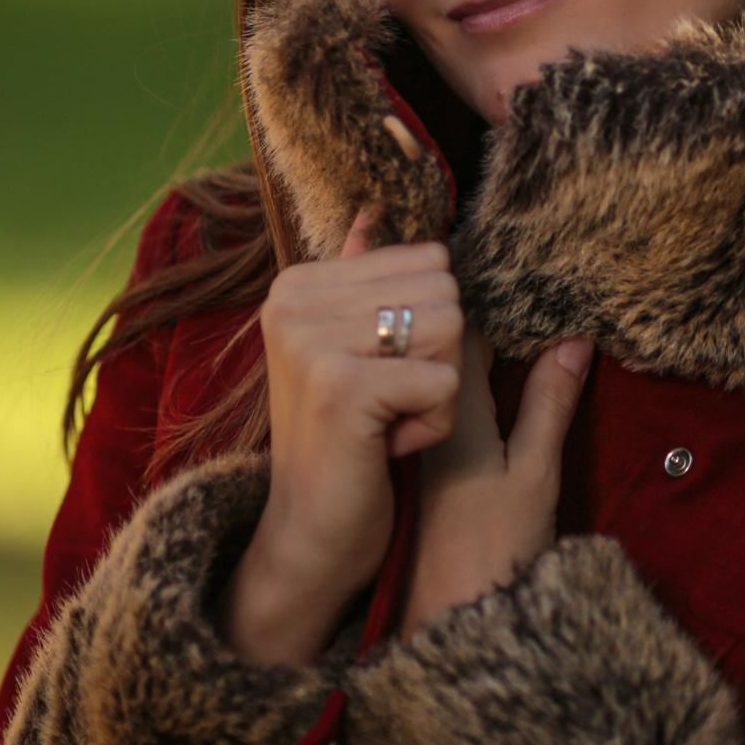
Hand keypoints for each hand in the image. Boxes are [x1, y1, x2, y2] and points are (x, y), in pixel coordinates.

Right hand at [225, 210, 463, 665]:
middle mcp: (293, 301)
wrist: (310, 533)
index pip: (429, 260)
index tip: (380, 373)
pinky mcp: (339, 387)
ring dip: (438, 392)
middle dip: (440, 359)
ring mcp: (311, 342)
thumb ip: (362, 279)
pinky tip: (388, 447)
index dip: (428, 326)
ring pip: (451, 332)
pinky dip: (432, 426)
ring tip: (388, 422)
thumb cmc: (346, 441)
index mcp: (298, 282)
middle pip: (446, 292)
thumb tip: (374, 211)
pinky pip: (445, 383)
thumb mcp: (349, 349)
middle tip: (388, 403)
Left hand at [404, 331, 592, 634]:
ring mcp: (428, 445)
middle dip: (483, 322)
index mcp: (452, 410)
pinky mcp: (430, 470)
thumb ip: (550, 403)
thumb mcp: (536, 471)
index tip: (531, 288)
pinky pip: (448, 409)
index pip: (461, 329)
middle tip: (533, 301)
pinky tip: (505, 387)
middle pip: (449, 349)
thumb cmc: (494, 549)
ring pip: (447, 378)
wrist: (448, 623)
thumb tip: (573, 339)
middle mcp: (430, 420)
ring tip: (527, 330)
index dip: (492, 304)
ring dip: (478, 355)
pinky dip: (473, 390)